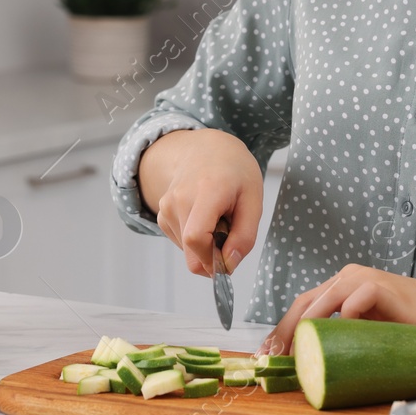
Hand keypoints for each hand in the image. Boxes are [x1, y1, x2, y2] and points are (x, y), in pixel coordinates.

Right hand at [138, 128, 262, 279]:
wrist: (206, 149)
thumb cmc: (234, 172)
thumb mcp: (253, 200)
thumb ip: (245, 236)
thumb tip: (228, 265)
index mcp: (205, 191)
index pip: (195, 238)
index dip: (213, 260)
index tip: (229, 261)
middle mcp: (178, 199)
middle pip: (190, 252)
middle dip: (213, 256)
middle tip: (229, 234)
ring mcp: (166, 207)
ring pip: (187, 251)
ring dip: (206, 246)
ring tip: (217, 219)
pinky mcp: (162, 215)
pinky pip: (181, 244)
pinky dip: (196, 240)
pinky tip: (205, 218)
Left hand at [258, 264, 415, 354]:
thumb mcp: (375, 335)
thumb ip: (350, 340)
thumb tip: (318, 370)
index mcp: (345, 287)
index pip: (302, 307)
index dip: (281, 332)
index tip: (267, 358)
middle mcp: (349, 278)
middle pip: (303, 304)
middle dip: (284, 335)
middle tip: (273, 362)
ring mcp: (363, 279)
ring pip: (320, 303)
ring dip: (304, 333)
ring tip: (296, 360)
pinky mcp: (380, 285)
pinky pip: (350, 304)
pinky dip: (342, 324)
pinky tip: (338, 345)